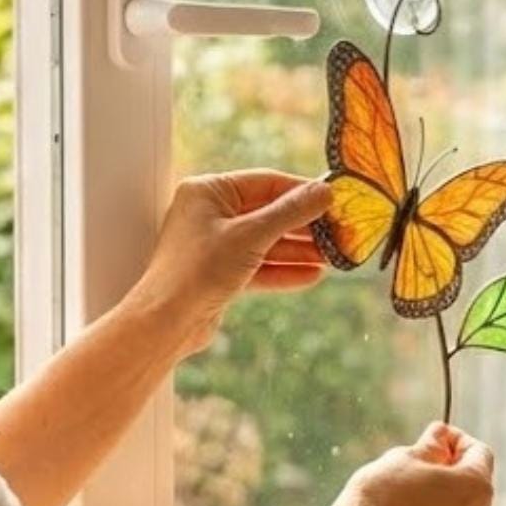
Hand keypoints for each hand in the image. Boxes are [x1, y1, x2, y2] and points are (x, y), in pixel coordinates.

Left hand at [131, 169, 330, 359]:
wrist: (167, 323)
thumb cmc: (198, 271)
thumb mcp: (251, 236)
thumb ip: (290, 213)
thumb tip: (324, 192)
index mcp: (208, 192)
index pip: (266, 182)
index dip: (302, 192)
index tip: (334, 199)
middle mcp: (209, 214)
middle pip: (268, 213)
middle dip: (304, 226)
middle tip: (338, 232)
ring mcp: (214, 245)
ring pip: (265, 242)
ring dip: (298, 251)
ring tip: (332, 256)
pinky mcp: (220, 274)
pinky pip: (258, 266)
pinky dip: (283, 271)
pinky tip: (312, 276)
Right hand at [340, 422, 495, 505]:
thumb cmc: (382, 495)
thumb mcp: (406, 457)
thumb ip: (432, 445)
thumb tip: (441, 436)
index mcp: (476, 488)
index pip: (480, 453)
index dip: (458, 441)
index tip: (438, 440)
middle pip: (474, 488)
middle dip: (452, 474)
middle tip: (421, 467)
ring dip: (443, 504)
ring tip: (408, 498)